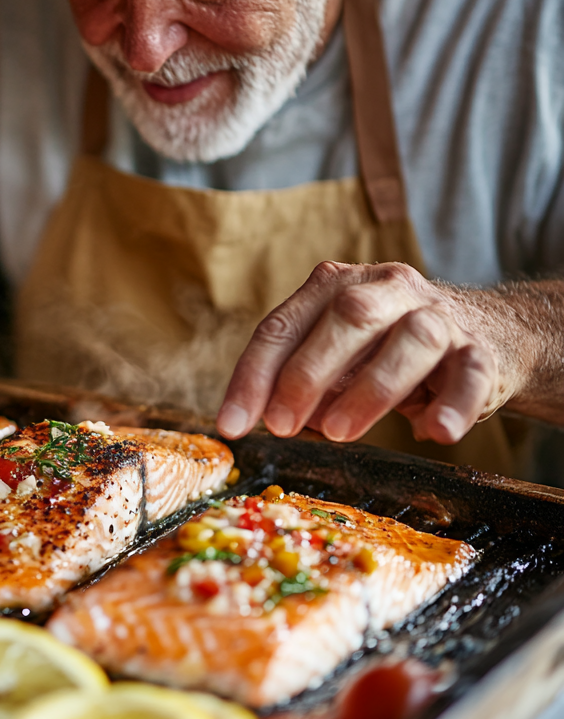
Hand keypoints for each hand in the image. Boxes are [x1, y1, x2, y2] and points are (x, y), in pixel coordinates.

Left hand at [216, 261, 513, 445]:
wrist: (487, 334)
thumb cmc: (388, 349)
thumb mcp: (338, 358)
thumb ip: (304, 380)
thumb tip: (270, 418)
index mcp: (337, 285)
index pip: (284, 325)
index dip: (253, 374)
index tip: (232, 423)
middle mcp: (388, 288)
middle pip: (347, 317)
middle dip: (307, 374)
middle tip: (281, 426)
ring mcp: (439, 316)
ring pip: (411, 338)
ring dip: (371, 388)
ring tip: (339, 432)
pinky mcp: (482, 350)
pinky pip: (470, 372)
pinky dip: (453, 404)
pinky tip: (434, 433)